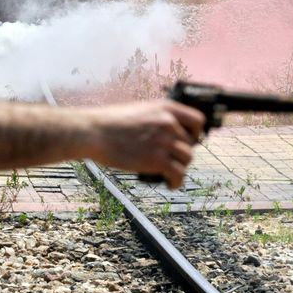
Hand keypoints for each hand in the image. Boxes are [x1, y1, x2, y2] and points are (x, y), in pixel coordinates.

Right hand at [84, 101, 204, 188]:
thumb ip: (157, 118)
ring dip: (180, 168)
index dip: (196, 133)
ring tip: (170, 174)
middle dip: (182, 153)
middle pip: (191, 143)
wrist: (95, 132)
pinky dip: (176, 182)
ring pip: (187, 159)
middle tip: (171, 160)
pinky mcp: (158, 160)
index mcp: (166, 108)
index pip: (198, 120)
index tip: (189, 140)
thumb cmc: (111, 122)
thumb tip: (169, 133)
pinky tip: (170, 184)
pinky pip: (178, 175)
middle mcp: (169, 123)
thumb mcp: (140, 110)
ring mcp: (164, 141)